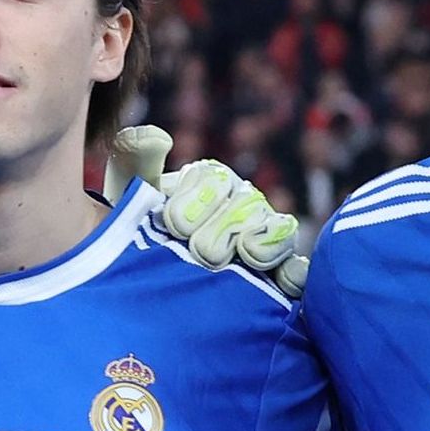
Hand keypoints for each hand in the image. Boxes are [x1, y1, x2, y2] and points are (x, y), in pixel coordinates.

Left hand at [117, 125, 310, 295]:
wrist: (146, 293)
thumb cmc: (141, 240)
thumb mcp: (131, 200)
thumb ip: (136, 161)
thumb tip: (158, 137)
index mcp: (210, 184)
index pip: (214, 179)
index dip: (196, 200)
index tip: (174, 225)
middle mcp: (244, 207)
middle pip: (248, 205)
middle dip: (221, 230)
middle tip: (200, 253)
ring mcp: (268, 242)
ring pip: (279, 231)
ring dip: (258, 247)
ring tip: (242, 259)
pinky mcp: (283, 278)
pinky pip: (298, 269)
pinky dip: (294, 273)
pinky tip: (283, 280)